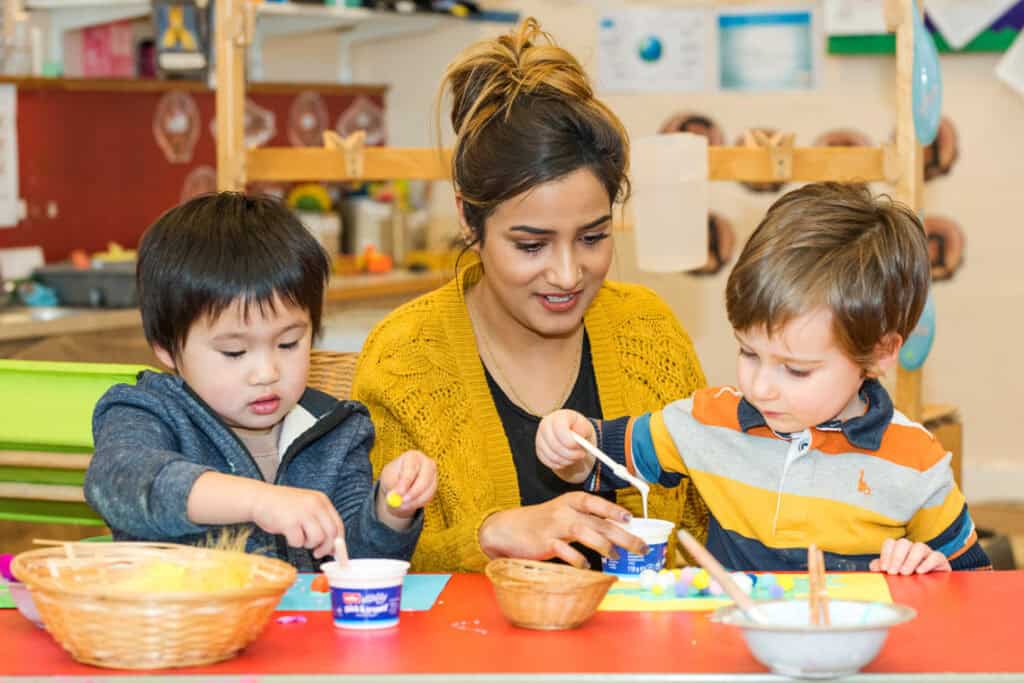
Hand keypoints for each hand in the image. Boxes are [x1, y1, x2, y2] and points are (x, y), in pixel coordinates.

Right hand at [250, 485, 343, 558]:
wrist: (259, 498)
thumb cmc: (282, 506)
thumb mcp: (306, 507)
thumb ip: (320, 521)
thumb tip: (333, 546)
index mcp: (321, 500)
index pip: (338, 524)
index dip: (338, 541)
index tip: (334, 551)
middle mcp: (315, 504)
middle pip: (332, 533)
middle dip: (326, 547)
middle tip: (318, 553)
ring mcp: (303, 512)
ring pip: (318, 538)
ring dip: (308, 544)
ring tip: (298, 537)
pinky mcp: (290, 522)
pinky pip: (299, 541)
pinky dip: (294, 543)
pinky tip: (287, 534)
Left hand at [378, 450, 437, 526]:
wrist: (401, 483)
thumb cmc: (393, 478)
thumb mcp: (389, 480)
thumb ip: (393, 487)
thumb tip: (395, 496)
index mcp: (412, 456)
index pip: (411, 468)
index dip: (405, 482)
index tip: (398, 493)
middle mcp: (426, 463)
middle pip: (424, 478)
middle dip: (413, 492)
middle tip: (402, 503)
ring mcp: (433, 474)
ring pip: (427, 491)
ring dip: (413, 501)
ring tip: (399, 504)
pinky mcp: (434, 486)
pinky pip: (428, 498)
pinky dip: (417, 503)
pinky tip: (408, 500)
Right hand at [478, 491, 646, 567]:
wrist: (507, 529)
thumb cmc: (541, 523)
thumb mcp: (563, 513)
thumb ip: (586, 519)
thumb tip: (618, 530)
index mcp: (571, 501)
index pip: (597, 503)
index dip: (614, 510)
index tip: (631, 519)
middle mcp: (565, 511)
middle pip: (599, 522)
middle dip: (623, 535)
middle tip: (640, 547)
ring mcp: (554, 527)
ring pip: (585, 532)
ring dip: (605, 545)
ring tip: (616, 556)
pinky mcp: (545, 543)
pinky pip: (566, 551)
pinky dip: (578, 559)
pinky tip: (586, 566)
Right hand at [536, 409, 596, 483]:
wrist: (572, 437)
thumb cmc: (579, 430)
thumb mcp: (585, 427)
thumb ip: (583, 430)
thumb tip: (578, 439)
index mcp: (558, 416)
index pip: (559, 428)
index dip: (568, 439)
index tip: (577, 446)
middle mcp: (545, 425)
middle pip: (554, 444)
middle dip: (570, 453)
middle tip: (581, 455)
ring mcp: (540, 438)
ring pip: (552, 456)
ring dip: (567, 460)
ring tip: (575, 456)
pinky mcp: (539, 450)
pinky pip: (549, 462)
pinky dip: (560, 464)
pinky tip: (567, 459)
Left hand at [869, 538, 951, 574]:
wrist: (933, 591)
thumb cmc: (910, 581)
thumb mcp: (895, 576)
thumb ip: (883, 569)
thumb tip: (874, 566)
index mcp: (899, 550)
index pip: (890, 543)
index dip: (885, 554)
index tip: (884, 568)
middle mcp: (912, 548)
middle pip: (903, 543)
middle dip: (897, 557)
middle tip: (893, 572)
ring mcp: (927, 553)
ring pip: (919, 547)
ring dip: (910, 559)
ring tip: (905, 573)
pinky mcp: (940, 560)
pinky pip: (935, 556)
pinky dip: (927, 563)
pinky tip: (920, 572)